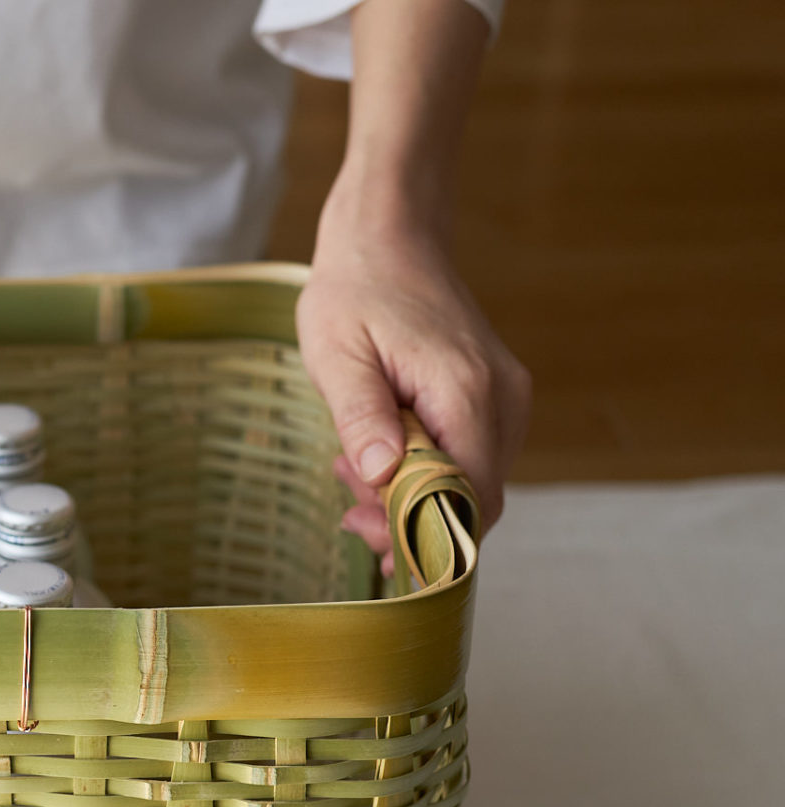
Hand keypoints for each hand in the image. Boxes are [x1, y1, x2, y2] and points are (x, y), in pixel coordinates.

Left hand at [297, 205, 529, 574]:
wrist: (391, 237)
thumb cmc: (356, 292)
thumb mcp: (337, 355)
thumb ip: (361, 417)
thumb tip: (382, 475)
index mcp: (466, 391)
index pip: (470, 497)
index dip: (421, 532)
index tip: (366, 530)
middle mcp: (502, 399)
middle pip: (476, 499)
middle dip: (411, 521)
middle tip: (350, 509)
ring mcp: (505, 399)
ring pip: (472, 483)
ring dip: (411, 497)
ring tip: (353, 472)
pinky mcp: (494, 399)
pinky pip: (468, 457)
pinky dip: (422, 472)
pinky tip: (377, 456)